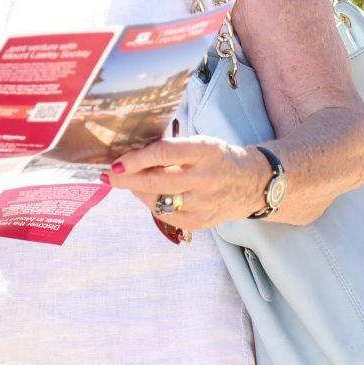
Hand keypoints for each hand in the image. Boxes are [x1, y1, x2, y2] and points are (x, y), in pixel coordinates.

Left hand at [109, 136, 272, 234]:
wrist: (254, 183)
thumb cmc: (219, 158)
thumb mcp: (201, 143)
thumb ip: (171, 148)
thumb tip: (132, 155)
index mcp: (206, 151)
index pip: (164, 153)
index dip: (136, 159)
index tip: (117, 162)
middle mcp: (206, 178)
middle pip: (156, 181)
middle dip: (126, 179)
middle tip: (109, 176)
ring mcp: (205, 203)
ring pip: (159, 201)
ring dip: (138, 191)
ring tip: (130, 182)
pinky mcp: (203, 222)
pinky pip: (168, 216)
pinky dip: (153, 205)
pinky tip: (149, 196)